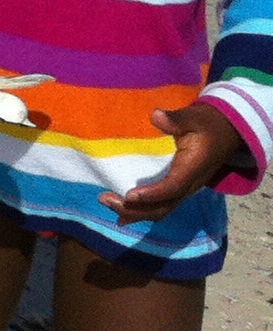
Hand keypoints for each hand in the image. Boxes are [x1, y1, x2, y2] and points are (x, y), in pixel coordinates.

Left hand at [103, 101, 247, 222]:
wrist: (225, 134)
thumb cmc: (206, 125)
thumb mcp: (194, 118)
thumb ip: (176, 119)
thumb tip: (156, 116)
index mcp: (192, 168)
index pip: (173, 187)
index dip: (152, 194)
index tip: (129, 195)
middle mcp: (189, 185)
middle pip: (163, 206)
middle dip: (135, 208)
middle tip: (104, 199)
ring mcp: (184, 190)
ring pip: (161, 210)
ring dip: (134, 212)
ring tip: (106, 202)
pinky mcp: (178, 189)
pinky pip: (161, 206)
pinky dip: (141, 212)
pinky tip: (121, 214)